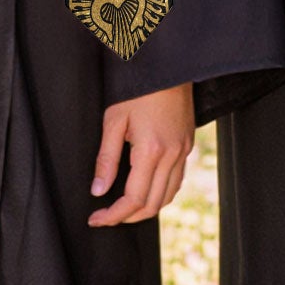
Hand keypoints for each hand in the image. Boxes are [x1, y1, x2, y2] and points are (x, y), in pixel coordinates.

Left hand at [88, 82, 195, 226]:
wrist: (168, 65)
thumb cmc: (138, 88)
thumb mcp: (114, 120)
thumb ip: (106, 159)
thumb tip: (98, 190)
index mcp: (152, 150)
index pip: (133, 199)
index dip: (113, 215)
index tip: (96, 219)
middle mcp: (172, 154)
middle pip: (152, 204)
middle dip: (127, 217)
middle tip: (106, 216)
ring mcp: (183, 150)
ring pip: (168, 196)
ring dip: (146, 208)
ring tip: (124, 208)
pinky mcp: (188, 144)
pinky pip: (177, 180)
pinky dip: (161, 193)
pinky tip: (146, 189)